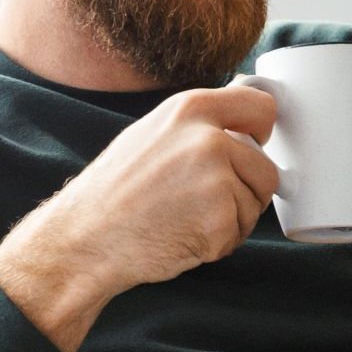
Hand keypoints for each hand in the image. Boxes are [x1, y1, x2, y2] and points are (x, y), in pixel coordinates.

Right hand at [0, 81, 280, 351]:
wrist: (84, 239)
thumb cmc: (113, 192)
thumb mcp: (152, 133)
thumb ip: (198, 124)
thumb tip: (242, 118)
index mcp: (190, 108)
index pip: (262, 107)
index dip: (261, 133)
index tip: (253, 146)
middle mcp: (208, 138)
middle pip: (266, 167)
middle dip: (245, 190)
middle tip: (202, 201)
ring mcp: (216, 180)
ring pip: (255, 203)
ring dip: (232, 219)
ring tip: (185, 218)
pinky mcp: (219, 220)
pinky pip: (239, 234)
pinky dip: (218, 244)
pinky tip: (182, 236)